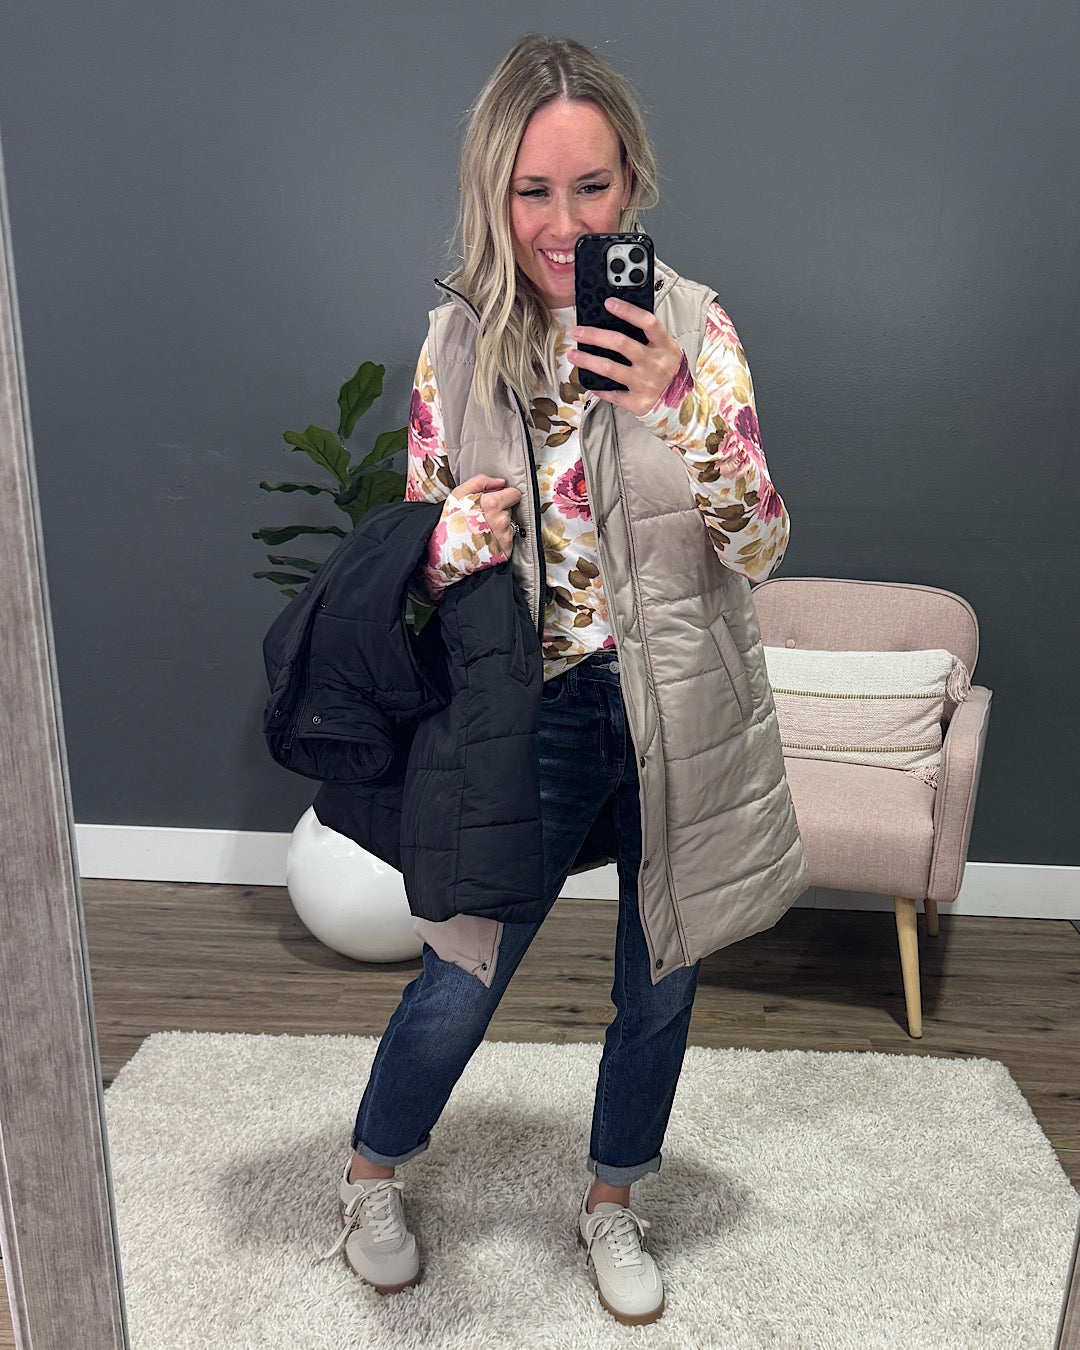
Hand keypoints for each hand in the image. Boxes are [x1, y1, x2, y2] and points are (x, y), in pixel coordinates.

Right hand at [456, 473, 522, 555]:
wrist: (447, 551)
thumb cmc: (451, 523)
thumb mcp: (458, 495)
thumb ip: (480, 482)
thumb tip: (500, 482)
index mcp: (492, 504)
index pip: (514, 494)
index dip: (504, 496)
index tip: (495, 500)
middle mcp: (501, 520)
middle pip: (510, 509)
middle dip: (499, 510)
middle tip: (482, 516)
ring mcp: (504, 536)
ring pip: (509, 524)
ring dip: (499, 525)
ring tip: (482, 529)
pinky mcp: (506, 549)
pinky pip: (508, 538)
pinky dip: (499, 538)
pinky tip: (486, 539)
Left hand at [568, 297, 683, 416]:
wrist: (683, 405)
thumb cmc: (669, 371)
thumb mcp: (667, 350)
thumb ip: (649, 337)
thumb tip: (618, 320)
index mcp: (665, 346)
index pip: (647, 322)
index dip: (628, 311)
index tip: (608, 303)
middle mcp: (655, 364)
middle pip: (621, 343)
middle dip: (595, 335)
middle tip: (577, 332)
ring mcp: (646, 383)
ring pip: (610, 368)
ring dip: (587, 360)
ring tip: (573, 354)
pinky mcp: (638, 402)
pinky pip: (612, 393)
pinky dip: (598, 388)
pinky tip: (588, 381)